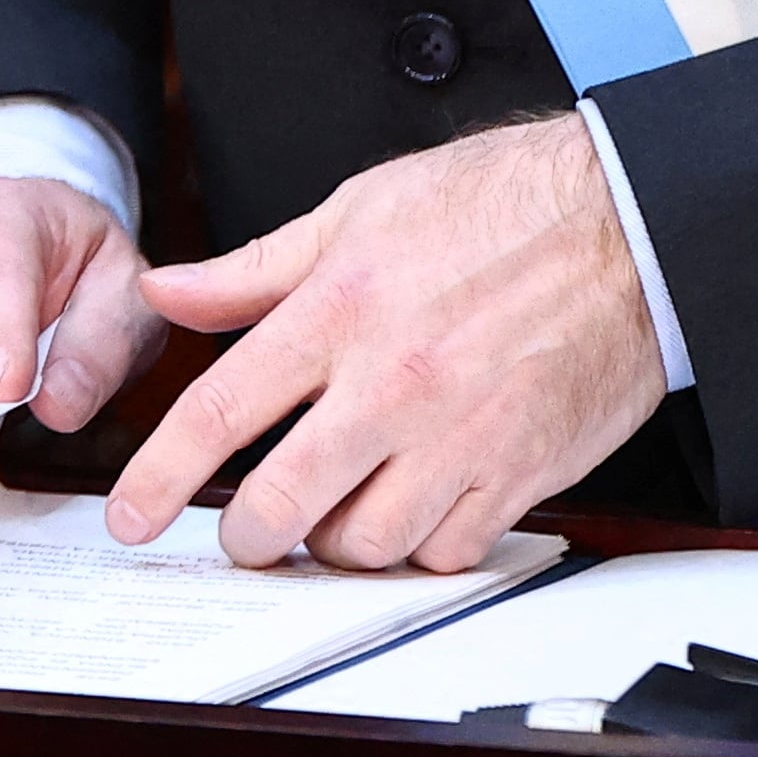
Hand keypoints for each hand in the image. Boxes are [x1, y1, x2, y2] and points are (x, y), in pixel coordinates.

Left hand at [106, 115, 661, 573]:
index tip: (128, 517)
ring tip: (341, 500)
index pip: (222, 409)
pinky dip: (419, 544)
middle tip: (248, 526)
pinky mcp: (518, 474)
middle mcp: (393, 383)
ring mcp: (459, 438)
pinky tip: (416, 503)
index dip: (159, 475)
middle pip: (280, 506)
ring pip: (361, 544)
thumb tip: (167, 292)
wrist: (629, 223)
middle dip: (246, 535)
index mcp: (341, 309)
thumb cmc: (497, 205)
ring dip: (336, 539)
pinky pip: (444, 552)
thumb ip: (256, 268)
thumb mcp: (360, 208)